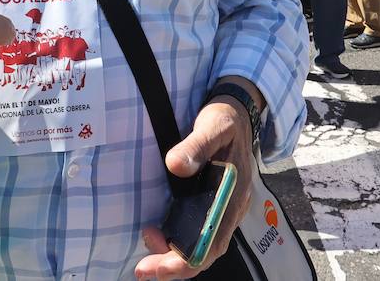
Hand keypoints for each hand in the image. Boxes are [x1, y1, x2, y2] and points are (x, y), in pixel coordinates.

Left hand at [136, 98, 254, 278]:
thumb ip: (196, 145)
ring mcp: (222, 209)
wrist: (237, 114)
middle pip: (205, 252)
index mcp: (233, 196)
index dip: (185, 260)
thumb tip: (175, 165)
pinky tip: (158, 233)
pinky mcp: (212, 204)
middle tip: (142, 269)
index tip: (157, 265)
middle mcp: (230, 210)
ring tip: (147, 239)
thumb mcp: (213, 126)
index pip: (212, 243)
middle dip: (173, 265)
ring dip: (172, 253)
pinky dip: (177, 240)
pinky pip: (197, 232)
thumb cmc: (225, 121)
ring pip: (200, 245)